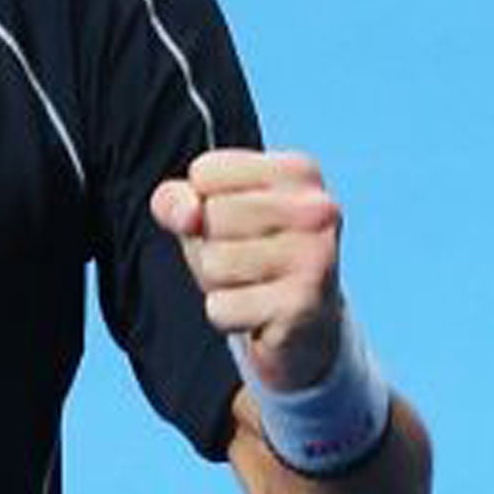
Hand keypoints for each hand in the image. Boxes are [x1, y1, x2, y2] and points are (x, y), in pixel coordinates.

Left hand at [151, 149, 343, 392]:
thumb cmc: (250, 251)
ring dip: (219, 282)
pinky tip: (259, 312)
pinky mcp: (302, 306)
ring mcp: (316, 258)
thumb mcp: (206, 213)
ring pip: (213, 263)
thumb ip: (176, 199)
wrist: (303, 322)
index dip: (201, 203)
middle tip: (245, 258)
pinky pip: (221, 307)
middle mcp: (318, 209)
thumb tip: (187, 214)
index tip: (235, 219)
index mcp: (298, 171)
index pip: (204, 173)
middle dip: (210, 244)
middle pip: (210, 216)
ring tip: (253, 283)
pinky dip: (227, 315)